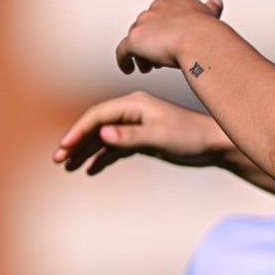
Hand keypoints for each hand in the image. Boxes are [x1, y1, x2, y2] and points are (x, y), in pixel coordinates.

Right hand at [54, 91, 231, 174]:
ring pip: (104, 138)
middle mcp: (132, 112)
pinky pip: (116, 148)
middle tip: (59, 160)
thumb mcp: (160, 137)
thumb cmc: (191, 137)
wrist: (215, 145)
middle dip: (76, 143)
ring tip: (69, 167)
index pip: (97, 115)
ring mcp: (137, 126)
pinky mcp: (143, 139)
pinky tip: (91, 169)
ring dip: (86, 151)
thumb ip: (131, 136)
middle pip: (96, 126)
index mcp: (134, 104)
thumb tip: (103, 133)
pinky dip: (103, 158)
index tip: (64, 148)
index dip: (78, 131)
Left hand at [116, 0, 223, 73]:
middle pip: (148, 24)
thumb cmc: (209, 33)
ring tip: (148, 66)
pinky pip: (123, 51)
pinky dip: (124, 60)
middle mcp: (158, 7)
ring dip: (141, 52)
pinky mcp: (134, 39)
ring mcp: (145, 22)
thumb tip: (215, 2)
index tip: (170, 38)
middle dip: (153, 40)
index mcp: (177, 0)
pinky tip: (128, 69)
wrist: (202, 42)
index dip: (166, 27)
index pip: (165, 12)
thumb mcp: (211, 16)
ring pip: (137, 37)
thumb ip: (209, 8)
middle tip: (159, 55)